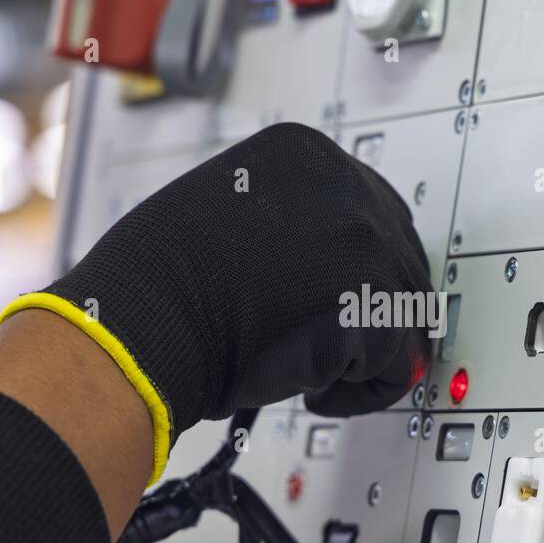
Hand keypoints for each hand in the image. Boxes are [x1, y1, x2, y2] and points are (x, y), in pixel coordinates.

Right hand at [43, 123, 432, 435]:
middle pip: (401, 262)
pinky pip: (396, 361)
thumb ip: (284, 219)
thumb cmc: (159, 285)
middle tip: (322, 349)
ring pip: (402, 314)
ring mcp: (363, 237)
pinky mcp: (371, 298)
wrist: (140, 326)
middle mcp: (344, 183)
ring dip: (362, 354)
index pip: (373, 214)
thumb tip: (327, 260)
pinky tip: (310, 388)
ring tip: (305, 368)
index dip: (357, 274)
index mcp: (306, 152)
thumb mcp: (226, 212)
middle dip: (369, 315)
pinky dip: (358, 390)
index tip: (330, 304)